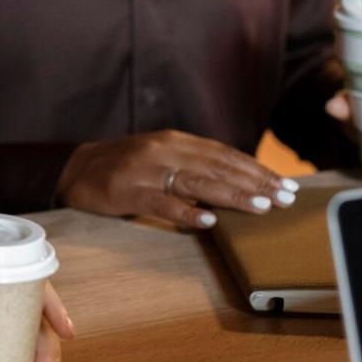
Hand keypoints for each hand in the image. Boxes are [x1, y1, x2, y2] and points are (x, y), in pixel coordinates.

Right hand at [56, 130, 296, 228]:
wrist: (76, 169)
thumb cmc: (126, 167)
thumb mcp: (161, 156)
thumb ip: (194, 164)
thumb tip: (240, 180)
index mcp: (175, 140)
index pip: (224, 154)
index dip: (256, 169)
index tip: (285, 184)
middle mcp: (164, 151)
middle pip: (217, 167)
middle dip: (255, 183)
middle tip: (285, 198)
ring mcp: (145, 171)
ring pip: (196, 182)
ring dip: (231, 195)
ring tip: (260, 207)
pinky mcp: (128, 191)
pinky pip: (161, 203)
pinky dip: (185, 211)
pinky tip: (207, 220)